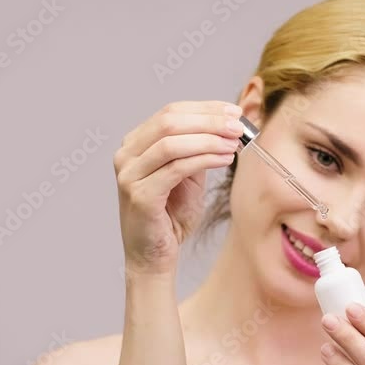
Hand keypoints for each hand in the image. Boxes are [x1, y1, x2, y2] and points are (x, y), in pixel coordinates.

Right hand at [113, 100, 243, 275]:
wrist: (155, 256)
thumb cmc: (171, 215)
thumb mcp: (188, 174)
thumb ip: (200, 148)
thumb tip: (230, 123)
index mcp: (135, 144)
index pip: (171, 112)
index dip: (205, 108)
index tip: (234, 111)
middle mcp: (126, 155)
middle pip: (170, 122)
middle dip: (209, 120)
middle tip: (238, 126)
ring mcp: (129, 175)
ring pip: (172, 143)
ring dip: (209, 139)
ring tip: (234, 143)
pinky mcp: (139, 195)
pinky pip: (176, 168)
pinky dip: (204, 159)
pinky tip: (225, 159)